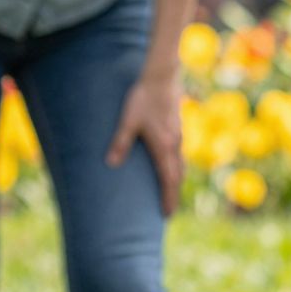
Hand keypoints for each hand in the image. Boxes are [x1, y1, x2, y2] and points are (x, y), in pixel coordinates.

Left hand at [107, 71, 184, 216]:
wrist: (162, 77)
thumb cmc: (143, 98)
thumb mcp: (128, 121)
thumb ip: (120, 142)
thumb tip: (110, 164)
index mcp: (163, 146)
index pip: (168, 179)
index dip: (168, 198)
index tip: (167, 214)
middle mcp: (174, 144)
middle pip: (177, 175)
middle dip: (172, 194)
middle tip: (168, 210)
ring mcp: (178, 136)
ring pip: (179, 164)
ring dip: (175, 180)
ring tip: (168, 192)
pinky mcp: (177, 128)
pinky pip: (178, 154)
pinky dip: (175, 167)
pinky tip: (168, 165)